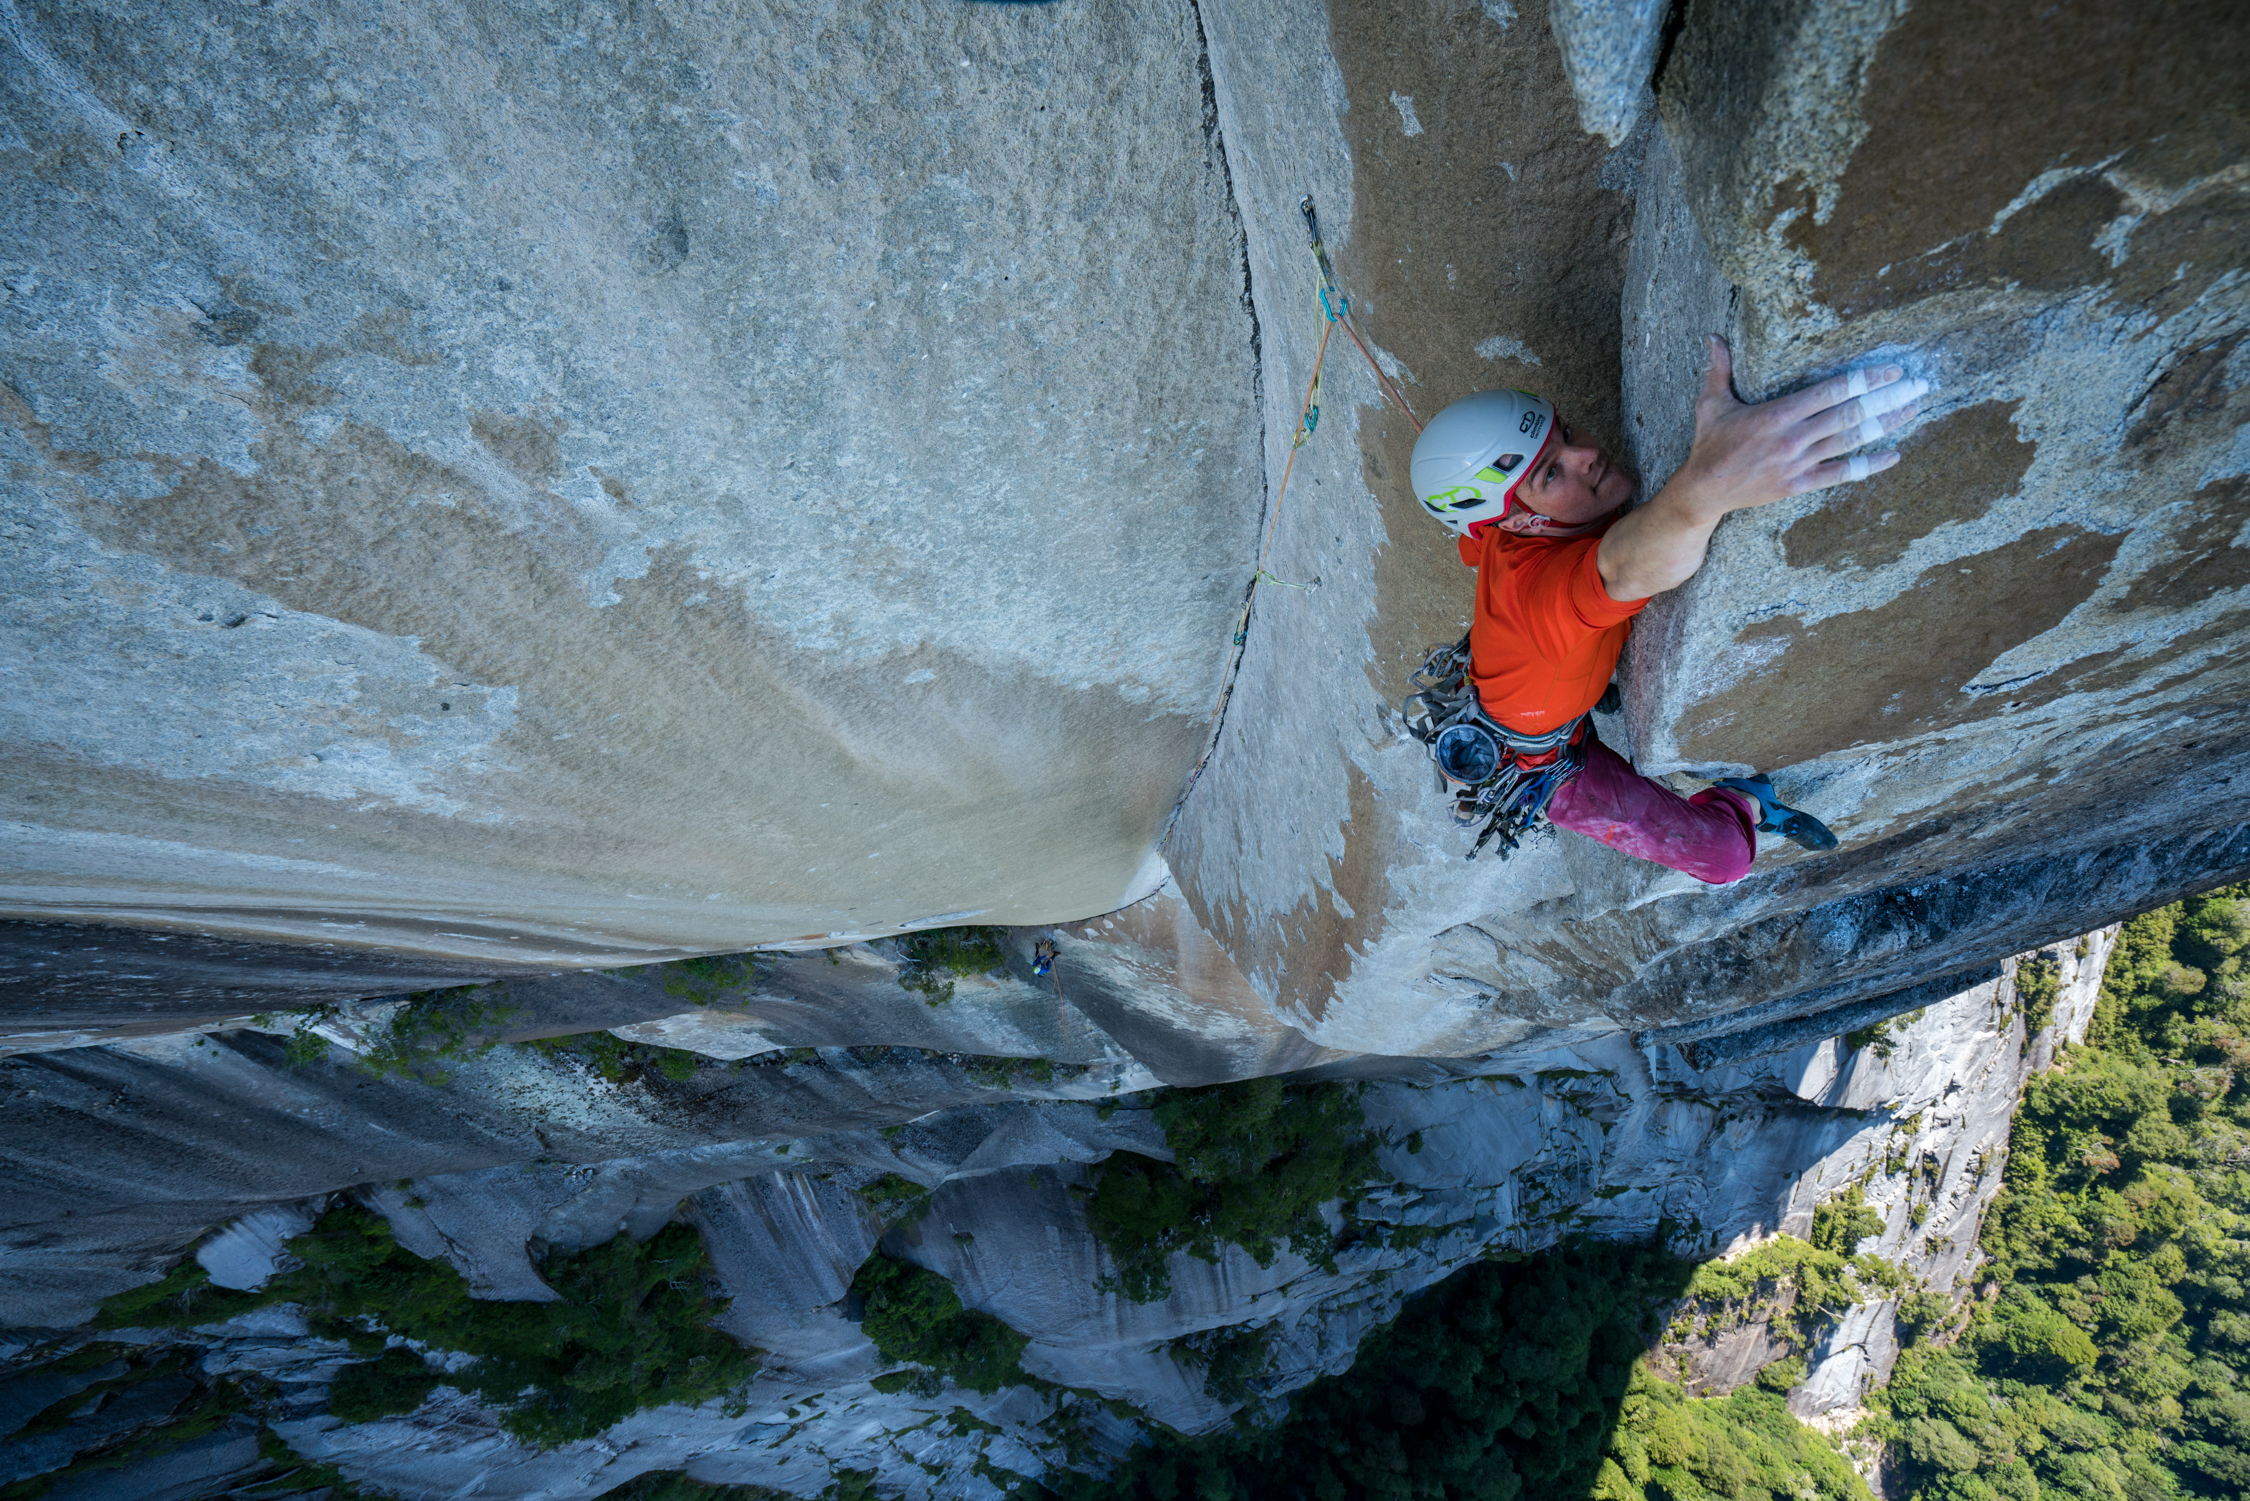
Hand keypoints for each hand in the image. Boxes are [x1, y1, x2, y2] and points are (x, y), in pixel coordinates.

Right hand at [1595, 337, 1925, 600]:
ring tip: (1914, 409)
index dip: (1864, 380)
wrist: (1703, 491)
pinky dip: (1869, 464)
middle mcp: (1792, 439)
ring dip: (1886, 424)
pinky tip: (1894, 453)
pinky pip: (1841, 473)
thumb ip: (1719, 369)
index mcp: (1775, 414)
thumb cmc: (1708, 444)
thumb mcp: (1710, 403)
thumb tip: (1713, 337)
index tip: (1892, 370)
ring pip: (1851, 440)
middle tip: (1920, 385)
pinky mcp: (1799, 484)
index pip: (1829, 392)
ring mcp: (1798, 463)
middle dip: (1888, 398)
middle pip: (1850, 415)